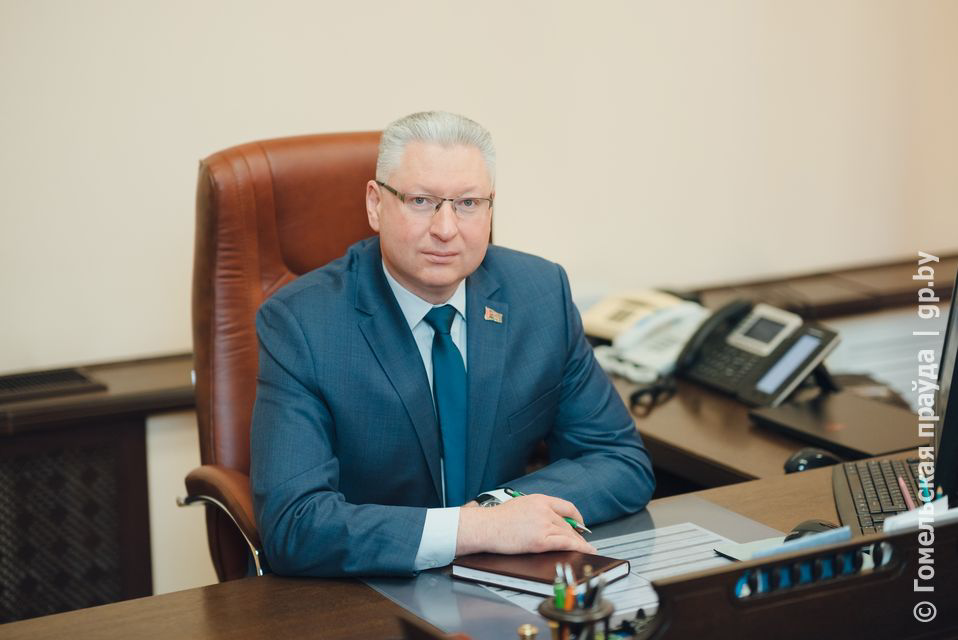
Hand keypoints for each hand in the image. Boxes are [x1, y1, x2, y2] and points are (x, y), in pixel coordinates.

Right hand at [456, 494, 595, 556]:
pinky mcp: (540, 540)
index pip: (566, 507)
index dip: (576, 517)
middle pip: (568, 523)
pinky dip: (579, 547)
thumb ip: (535, 510)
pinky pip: (565, 543)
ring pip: (568, 534)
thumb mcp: (519, 505)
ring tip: (586, 549)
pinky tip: (585, 551)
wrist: (485, 527)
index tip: (579, 523)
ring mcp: (543, 524)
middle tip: (582, 541)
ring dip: (579, 543)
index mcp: (539, 500)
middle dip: (577, 534)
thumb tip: (545, 518)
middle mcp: (544, 510)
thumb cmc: (496, 519)